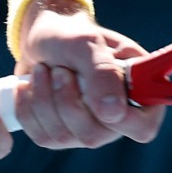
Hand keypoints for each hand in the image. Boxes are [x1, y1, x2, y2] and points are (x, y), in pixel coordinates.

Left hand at [11, 0, 163, 148]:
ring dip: (45, 98)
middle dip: (66, 99)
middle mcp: (117, 118)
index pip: (143, 128)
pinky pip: (42, 136)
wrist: (43, 37)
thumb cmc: (72, 35)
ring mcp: (88, 130)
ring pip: (64, 136)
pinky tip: (28, 85)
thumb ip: (103, 73)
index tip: (94, 92)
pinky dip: (29, 107)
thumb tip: (113, 114)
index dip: (121, 119)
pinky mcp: (60, 134)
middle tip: (60, 69)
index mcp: (139, 93)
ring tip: (44, 69)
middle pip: (94, 135)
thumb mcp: (88, 43)